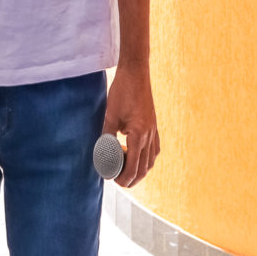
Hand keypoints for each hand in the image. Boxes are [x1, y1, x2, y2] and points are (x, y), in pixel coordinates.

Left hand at [103, 62, 159, 187]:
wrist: (136, 73)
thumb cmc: (122, 91)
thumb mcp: (110, 114)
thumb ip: (107, 135)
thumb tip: (102, 152)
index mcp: (139, 135)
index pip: (134, 166)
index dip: (125, 177)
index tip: (114, 181)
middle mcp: (150, 135)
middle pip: (145, 167)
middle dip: (133, 178)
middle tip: (120, 182)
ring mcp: (154, 130)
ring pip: (151, 159)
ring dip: (141, 170)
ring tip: (128, 173)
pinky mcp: (153, 125)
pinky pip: (154, 149)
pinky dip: (147, 158)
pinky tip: (138, 157)